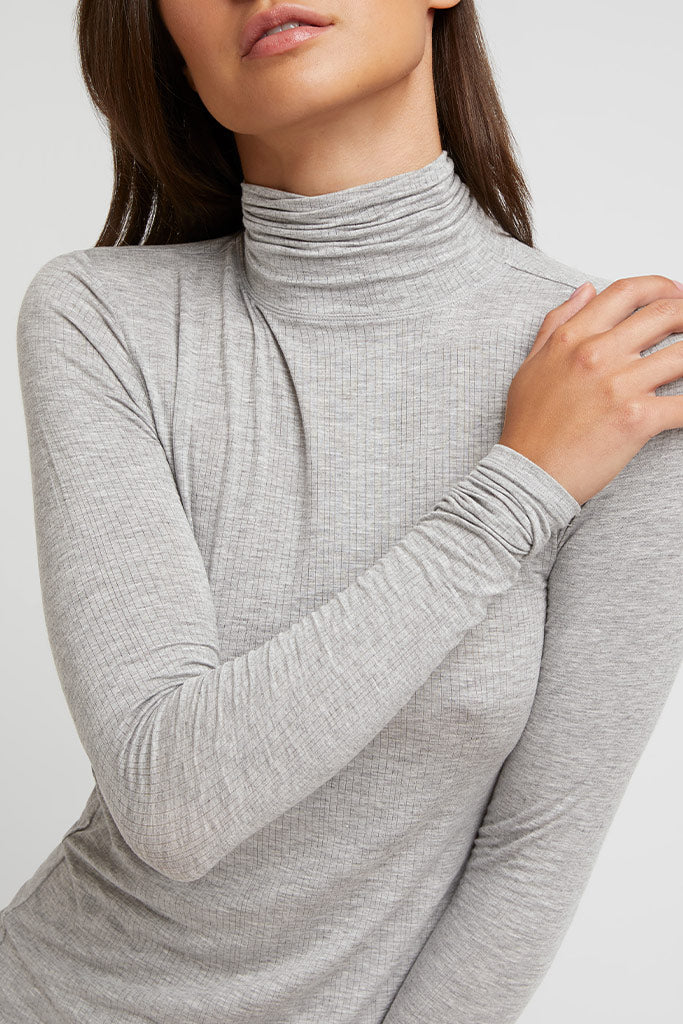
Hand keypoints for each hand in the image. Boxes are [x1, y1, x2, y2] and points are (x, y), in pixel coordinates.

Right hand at [498, 275, 682, 504]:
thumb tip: (585, 291)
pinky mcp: (637, 419)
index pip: (627, 292)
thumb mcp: (531, 365)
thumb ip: (556, 323)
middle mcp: (597, 354)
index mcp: (572, 338)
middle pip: (664, 315)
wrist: (528, 475)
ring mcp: (619, 386)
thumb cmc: (529, 427)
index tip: (674, 293)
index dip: (660, 286)